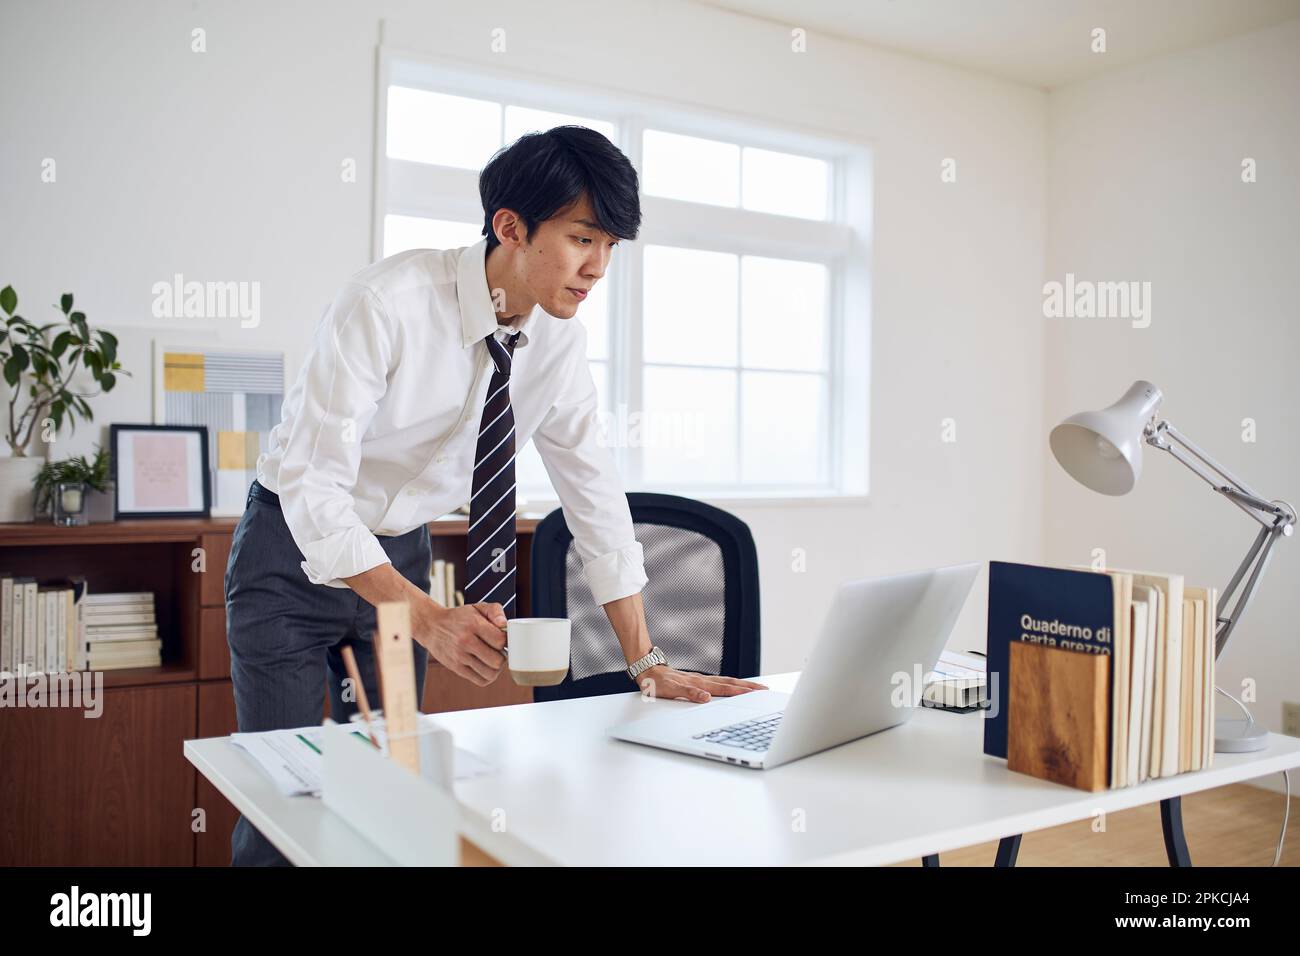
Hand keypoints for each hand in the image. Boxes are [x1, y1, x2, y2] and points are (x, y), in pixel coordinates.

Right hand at [415, 600, 507, 686]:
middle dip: (502, 656)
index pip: (500, 640)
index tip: (502, 639)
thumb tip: (504, 625)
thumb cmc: (460, 618)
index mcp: (473, 624)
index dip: (506, 641)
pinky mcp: (456, 668)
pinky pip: (480, 680)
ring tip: (493, 659)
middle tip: (499, 651)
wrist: (432, 626)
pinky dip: (488, 676)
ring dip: (496, 668)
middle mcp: (465, 641)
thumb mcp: (478, 607)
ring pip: (490, 673)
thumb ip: (495, 611)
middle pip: (497, 660)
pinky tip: (486, 667)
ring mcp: (460, 657)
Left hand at [634, 665, 766, 702]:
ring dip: (740, 685)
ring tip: (754, 688)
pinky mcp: (695, 680)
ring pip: (725, 682)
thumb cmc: (657, 682)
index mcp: (699, 684)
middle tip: (764, 690)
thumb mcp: (670, 690)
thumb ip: (688, 694)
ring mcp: (699, 679)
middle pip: (730, 683)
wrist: (647, 669)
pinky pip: (717, 683)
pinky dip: (728, 685)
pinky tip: (731, 687)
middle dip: (748, 687)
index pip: (725, 689)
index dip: (741, 691)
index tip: (757, 693)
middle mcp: (702, 680)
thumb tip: (706, 698)